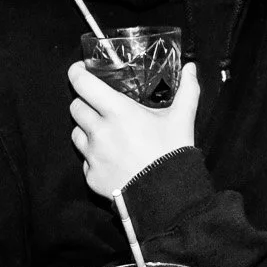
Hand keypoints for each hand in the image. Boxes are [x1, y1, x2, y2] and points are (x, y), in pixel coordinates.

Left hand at [69, 60, 200, 197]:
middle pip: (75, 107)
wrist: (168, 198)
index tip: (80, 70)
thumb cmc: (173, 153)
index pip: (82, 84)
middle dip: (84, 102)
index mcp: (117, 111)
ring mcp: (92, 156)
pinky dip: (93, 157)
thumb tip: (191, 68)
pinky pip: (85, 161)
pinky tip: (111, 159)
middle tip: (98, 105)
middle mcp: (99, 131)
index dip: (77, 73)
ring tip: (104, 133)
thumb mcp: (183, 119)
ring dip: (86, 129)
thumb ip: (187, 90)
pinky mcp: (91, 177)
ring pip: (76, 133)